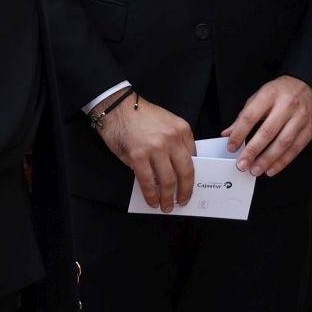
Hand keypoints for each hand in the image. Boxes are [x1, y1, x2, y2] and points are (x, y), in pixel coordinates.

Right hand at [97, 93, 195, 210]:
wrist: (117, 106)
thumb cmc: (139, 114)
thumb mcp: (166, 122)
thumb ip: (174, 142)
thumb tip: (176, 168)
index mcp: (182, 130)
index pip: (194, 158)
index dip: (191, 176)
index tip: (189, 186)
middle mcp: (172, 139)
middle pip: (185, 172)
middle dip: (185, 191)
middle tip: (182, 201)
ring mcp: (155, 148)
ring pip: (168, 180)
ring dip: (168, 197)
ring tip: (165, 206)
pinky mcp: (138, 156)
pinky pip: (148, 181)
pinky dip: (151, 194)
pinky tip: (152, 200)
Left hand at [224, 75, 311, 176]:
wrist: (307, 86)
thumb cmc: (280, 93)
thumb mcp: (259, 97)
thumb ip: (243, 116)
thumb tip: (228, 134)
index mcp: (269, 95)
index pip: (251, 116)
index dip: (239, 134)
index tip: (231, 147)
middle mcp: (286, 105)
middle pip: (268, 132)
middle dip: (253, 151)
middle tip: (242, 164)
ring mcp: (300, 118)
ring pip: (283, 143)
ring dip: (267, 160)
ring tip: (255, 169)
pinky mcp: (309, 129)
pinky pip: (295, 148)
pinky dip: (282, 161)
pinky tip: (271, 168)